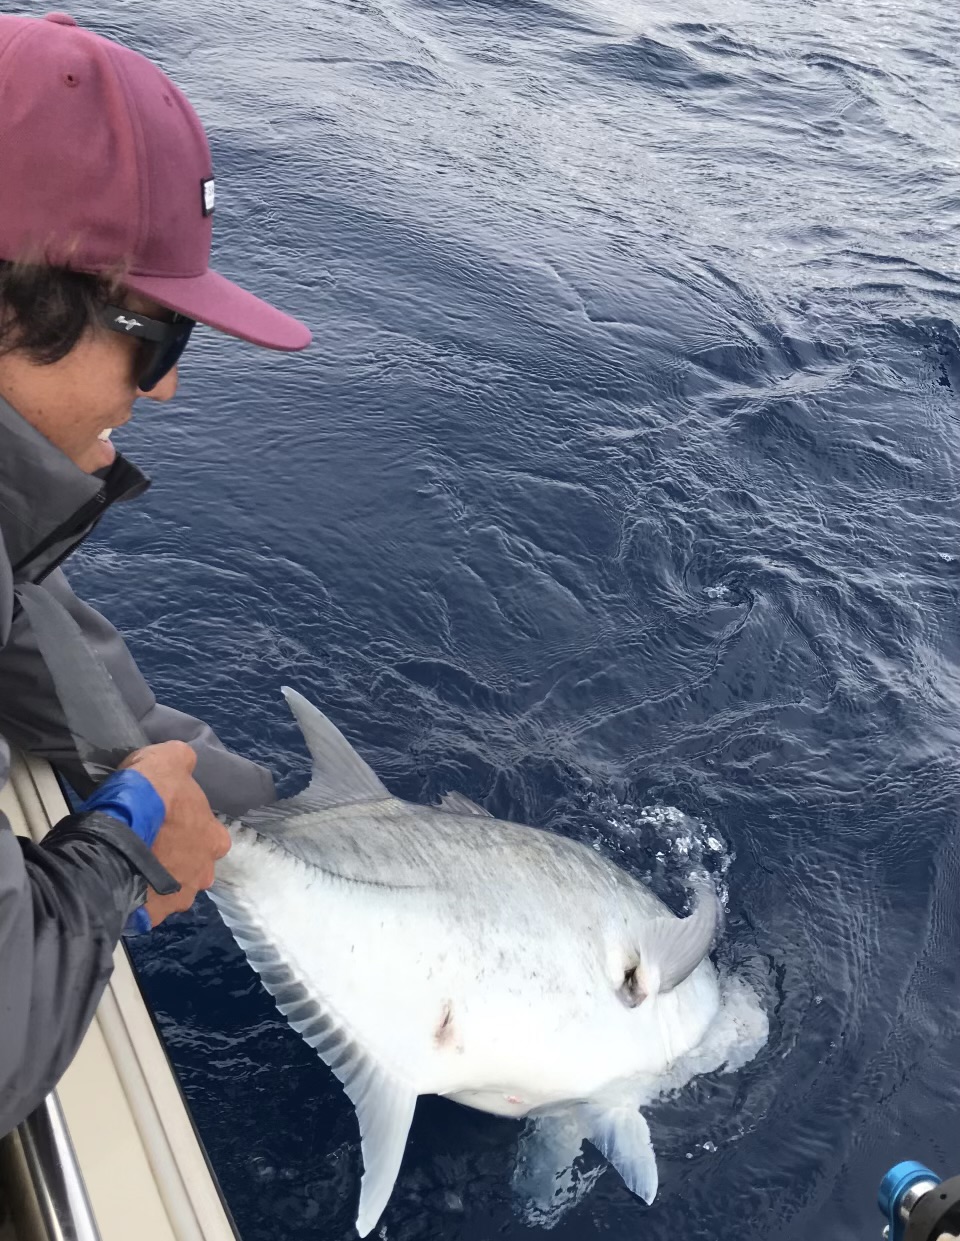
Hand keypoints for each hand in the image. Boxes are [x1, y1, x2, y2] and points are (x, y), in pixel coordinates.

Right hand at [119, 741, 230, 925]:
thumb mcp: (168, 759)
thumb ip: (182, 761)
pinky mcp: (150, 917)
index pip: (209, 832)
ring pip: (168, 887)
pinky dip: (134, 895)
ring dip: (154, 877)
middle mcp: (204, 874)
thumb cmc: (148, 799)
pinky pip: (144, 905)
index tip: (165, 817)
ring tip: (129, 862)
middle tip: (147, 841)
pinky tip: (119, 880)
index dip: (186, 823)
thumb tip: (184, 761)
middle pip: (190, 864)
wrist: (112, 840)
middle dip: (173, 855)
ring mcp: (177, 899)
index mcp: (215, 840)